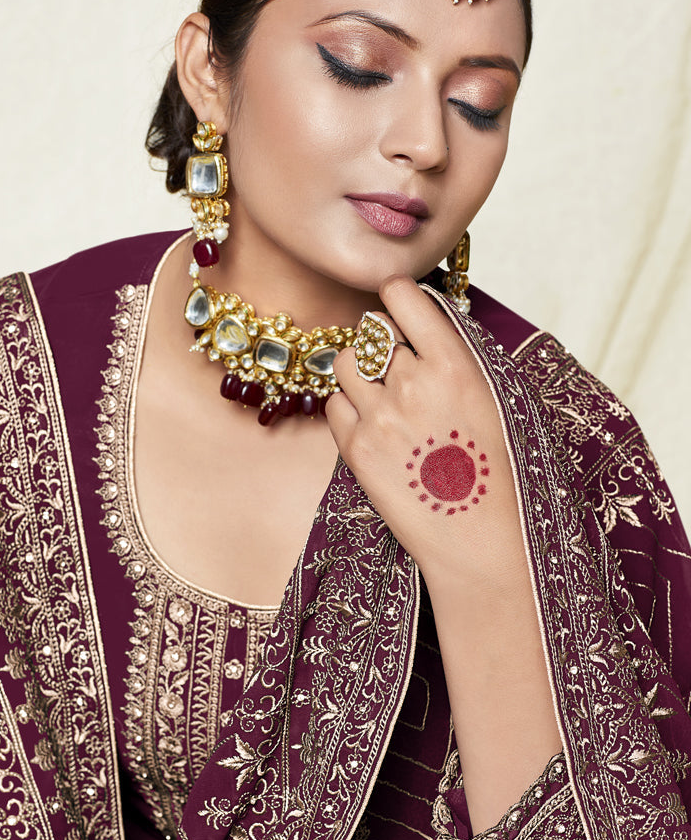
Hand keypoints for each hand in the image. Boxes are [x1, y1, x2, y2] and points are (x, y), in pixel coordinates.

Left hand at [328, 276, 561, 829]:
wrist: (484, 543)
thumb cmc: (505, 474)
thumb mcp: (501, 401)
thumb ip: (461, 357)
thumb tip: (430, 323)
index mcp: (455, 362)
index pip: (402, 296)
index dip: (398, 300)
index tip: (401, 310)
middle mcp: (411, 382)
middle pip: (370, 331)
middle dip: (381, 343)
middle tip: (398, 369)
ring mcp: (378, 416)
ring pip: (344, 363)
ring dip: (360, 373)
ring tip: (386, 401)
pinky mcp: (356, 450)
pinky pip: (334, 405)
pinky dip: (348, 410)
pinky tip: (376, 430)